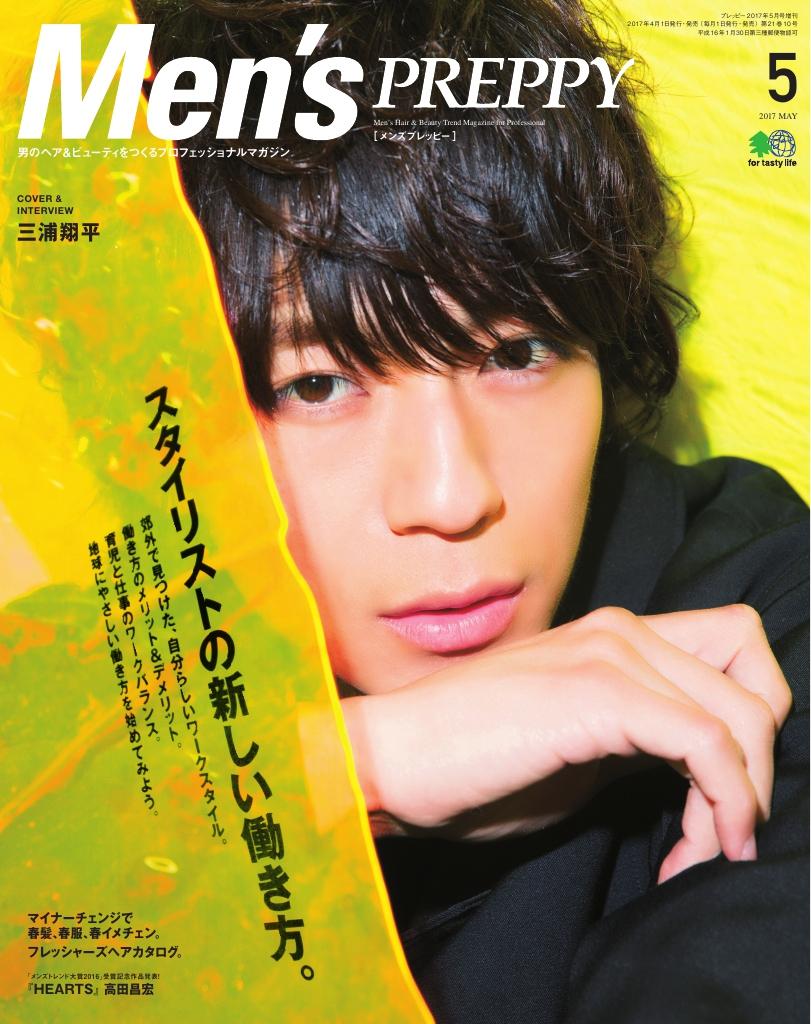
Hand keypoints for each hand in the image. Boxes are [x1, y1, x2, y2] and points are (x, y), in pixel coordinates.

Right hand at [341, 604, 791, 881]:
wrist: (391, 759)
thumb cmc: (469, 767)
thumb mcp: (575, 753)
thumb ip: (638, 744)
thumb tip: (699, 775)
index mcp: (614, 637)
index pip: (735, 648)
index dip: (752, 720)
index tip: (724, 797)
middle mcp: (622, 630)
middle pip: (757, 679)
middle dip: (759, 767)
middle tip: (718, 834)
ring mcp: (610, 653)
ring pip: (744, 714)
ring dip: (742, 796)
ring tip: (698, 852)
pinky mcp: (598, 691)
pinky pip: (707, 743)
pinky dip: (722, 801)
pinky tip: (693, 848)